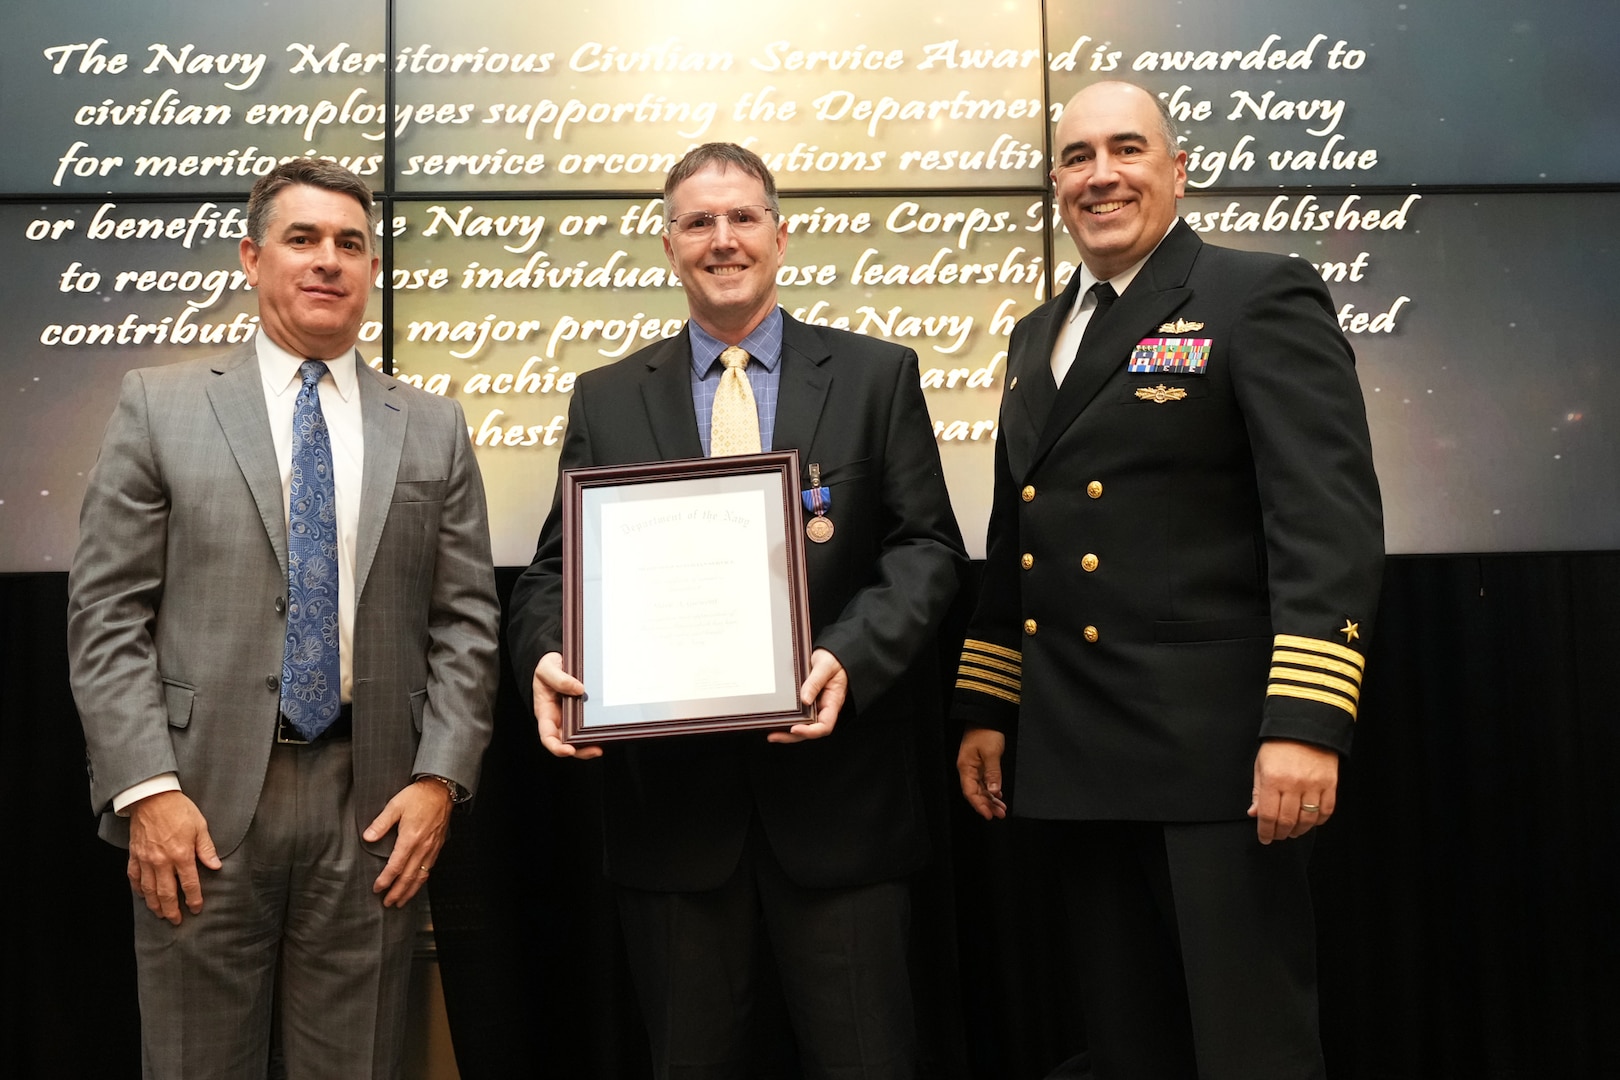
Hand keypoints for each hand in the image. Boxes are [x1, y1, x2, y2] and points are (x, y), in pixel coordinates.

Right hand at [127, 790, 221, 924]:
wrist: (152, 797)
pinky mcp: (134, 855)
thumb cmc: (178, 809)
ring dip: (155, 905)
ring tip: (160, 914)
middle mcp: (162, 861)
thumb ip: (206, 849)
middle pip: (167, 893)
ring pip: (149, 890)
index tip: (196, 909)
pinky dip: (138, 889)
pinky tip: (143, 896)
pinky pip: (134, 877)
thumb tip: (216, 866)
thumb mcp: (200, 826)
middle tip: (176, 920)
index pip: (189, 884)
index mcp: (181, 855)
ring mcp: (146, 859)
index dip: (194, 899)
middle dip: (172, 910)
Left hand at [364, 777, 452, 906]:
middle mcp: (422, 846)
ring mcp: (432, 848)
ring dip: (410, 891)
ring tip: (402, 901)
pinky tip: (417, 884)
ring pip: (421, 876)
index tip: (377, 888)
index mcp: (410, 838)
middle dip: (398, 892)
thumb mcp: (395, 805)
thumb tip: (367, 837)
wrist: (441, 790)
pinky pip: (430, 868)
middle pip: (409, 876)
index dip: (386, 880)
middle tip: (388, 903)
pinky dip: (422, 880)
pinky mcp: (438, 846)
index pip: (396, 866)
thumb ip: (381, 823)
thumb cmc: (419, 796)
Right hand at [533, 651, 599, 758]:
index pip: (547, 736)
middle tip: (596, 750)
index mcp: (545, 713)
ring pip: (580, 739)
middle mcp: (558, 720)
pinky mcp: (584, 714)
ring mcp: (571, 719)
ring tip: (604, 743)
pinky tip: (608, 730)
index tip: (568, 750)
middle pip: (567, 743)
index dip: (556, 747)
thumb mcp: (547, 668)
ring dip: (591, 744)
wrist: (559, 662)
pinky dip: (598, 731)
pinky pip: (590, 726)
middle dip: (580, 750)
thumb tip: (579, 690)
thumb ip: (559, 678)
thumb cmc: (548, 668)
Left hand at [770, 649, 846, 742]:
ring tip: (771, 732)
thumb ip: (815, 682)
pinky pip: (799, 714)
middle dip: (792, 736)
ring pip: (803, 725)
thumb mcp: (825, 666)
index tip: (795, 728)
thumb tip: (805, 699)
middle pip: (810, 729)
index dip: (810, 731)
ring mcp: (815, 706)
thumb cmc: (834, 660)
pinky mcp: (807, 701)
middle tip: (774, 735)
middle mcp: (824, 708)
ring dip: (787, 731)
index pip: (825, 725)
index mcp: (833, 702)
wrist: (833, 654)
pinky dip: (788, 720)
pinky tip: (776, 720)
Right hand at [957, 728, 1007, 819]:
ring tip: (1001, 809)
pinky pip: (983, 782)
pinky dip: (991, 790)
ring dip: (990, 799)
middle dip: (987, 805)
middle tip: (1000, 814)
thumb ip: (993, 773)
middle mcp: (967, 769)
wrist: (985, 717)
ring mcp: (973, 767)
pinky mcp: (979, 764)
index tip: (988, 815)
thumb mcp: (991, 753)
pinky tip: (998, 796)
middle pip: (975, 793)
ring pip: (980, 788)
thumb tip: (994, 792)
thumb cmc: (986, 732)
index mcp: (966, 767)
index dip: (979, 805)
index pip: (970, 792)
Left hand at [1248, 739, 1338, 843]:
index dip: (1265, 831)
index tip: (1264, 838)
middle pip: (1287, 821)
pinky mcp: (1330, 784)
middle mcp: (1293, 784)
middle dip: (1280, 833)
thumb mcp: (1261, 765)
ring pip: (1307, 820)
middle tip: (1277, 836)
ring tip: (1292, 831)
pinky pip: (1325, 811)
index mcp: (1273, 779)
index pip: (1268, 815)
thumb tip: (1254, 814)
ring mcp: (1314, 785)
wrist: (1305, 726)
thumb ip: (1257, 791)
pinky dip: (1318, 821)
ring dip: (1298, 830)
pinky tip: (1310, 821)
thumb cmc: (1279, 745)